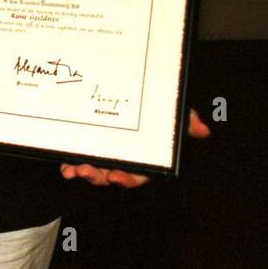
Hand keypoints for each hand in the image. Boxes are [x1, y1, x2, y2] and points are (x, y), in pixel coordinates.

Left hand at [59, 109, 210, 186]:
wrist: (117, 89)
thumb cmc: (152, 110)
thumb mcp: (168, 113)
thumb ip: (183, 120)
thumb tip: (203, 129)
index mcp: (141, 158)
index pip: (137, 174)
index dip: (127, 179)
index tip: (117, 177)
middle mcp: (120, 160)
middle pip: (109, 176)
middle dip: (98, 177)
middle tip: (86, 172)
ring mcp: (100, 156)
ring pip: (91, 171)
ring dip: (81, 173)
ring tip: (73, 170)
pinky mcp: (82, 148)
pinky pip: (74, 161)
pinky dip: (68, 166)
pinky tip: (64, 167)